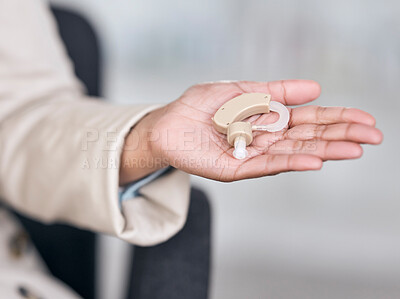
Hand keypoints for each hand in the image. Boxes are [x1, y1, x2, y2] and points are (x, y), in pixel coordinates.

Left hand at [120, 80, 382, 183]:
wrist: (168, 123)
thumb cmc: (201, 106)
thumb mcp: (243, 90)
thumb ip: (276, 92)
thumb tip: (315, 88)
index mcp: (269, 121)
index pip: (310, 121)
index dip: (337, 119)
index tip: (366, 119)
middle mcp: (266, 141)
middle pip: (309, 138)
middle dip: (341, 136)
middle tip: (373, 136)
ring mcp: (253, 156)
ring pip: (294, 153)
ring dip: (325, 150)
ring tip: (354, 148)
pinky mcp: (237, 169)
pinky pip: (266, 165)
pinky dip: (291, 161)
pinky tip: (314, 159)